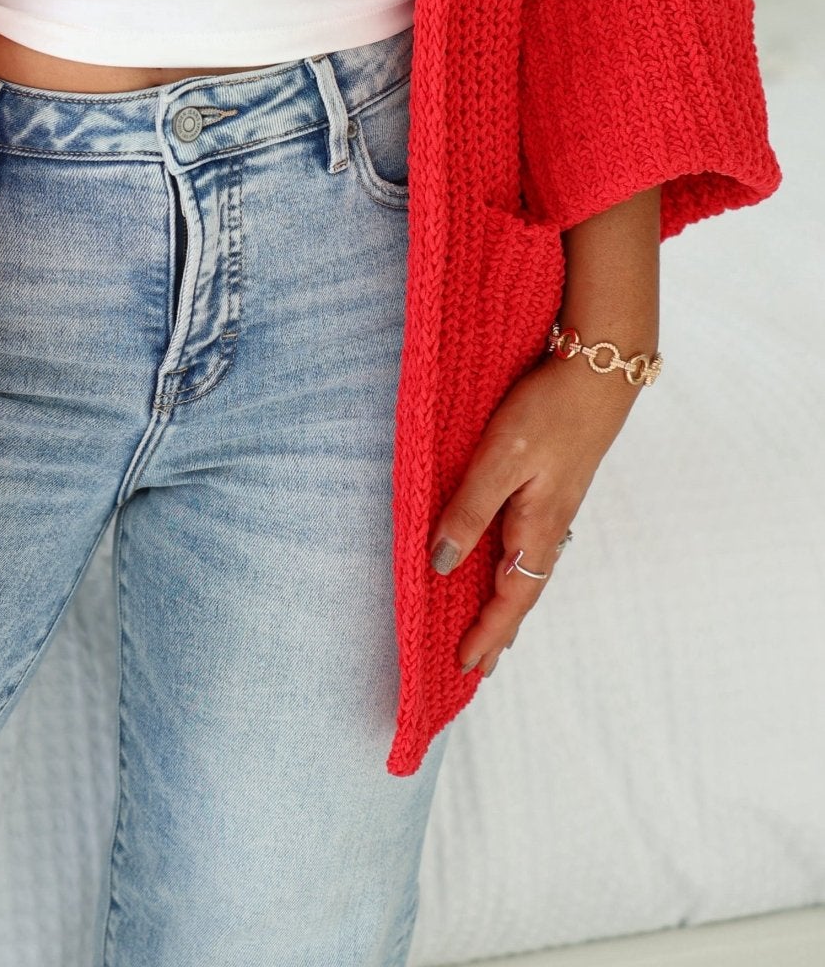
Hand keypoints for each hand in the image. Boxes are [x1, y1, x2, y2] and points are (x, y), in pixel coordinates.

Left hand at [428, 352, 640, 676]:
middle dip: (499, 630)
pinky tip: (508, 561)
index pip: (510, 599)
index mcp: (536, 528)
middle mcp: (549, 526)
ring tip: (491, 627)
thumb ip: (470, 509)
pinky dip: (516, 567)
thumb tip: (442, 563)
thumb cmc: (549, 412)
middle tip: (479, 667)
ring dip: (508, 602)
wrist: (598, 373)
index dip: (486, 633)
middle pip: (522, 593)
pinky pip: (530, 543)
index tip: (465, 666)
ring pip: (527, 569)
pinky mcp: (553, 487)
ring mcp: (554, 507)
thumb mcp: (498, 459)